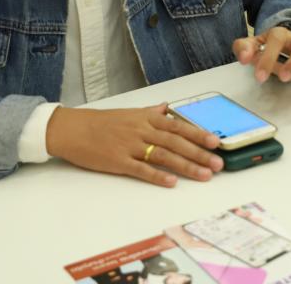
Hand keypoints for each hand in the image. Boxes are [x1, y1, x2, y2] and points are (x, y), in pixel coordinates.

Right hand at [45, 104, 222, 186]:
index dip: (198, 134)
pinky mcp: (118, 161)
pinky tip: (172, 182)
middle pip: (176, 142)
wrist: (72, 129)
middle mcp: (141, 130)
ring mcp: (130, 146)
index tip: (215, 142)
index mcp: (145, 117)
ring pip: (164, 156)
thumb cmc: (101, 122)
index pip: (178, 126)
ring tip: (204, 175)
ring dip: (186, 166)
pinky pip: (141, 169)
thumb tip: (167, 108)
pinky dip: (157, 175)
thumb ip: (150, 112)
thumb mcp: (129, 113)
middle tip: (218, 163)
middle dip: (199, 153)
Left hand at [233, 26, 290, 84]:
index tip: (259, 77)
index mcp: (281, 33)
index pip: (276, 41)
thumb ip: (243, 48)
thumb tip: (243, 58)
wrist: (289, 44)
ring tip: (289, 78)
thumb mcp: (253, 45)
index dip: (268, 59)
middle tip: (282, 79)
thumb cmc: (269, 47)